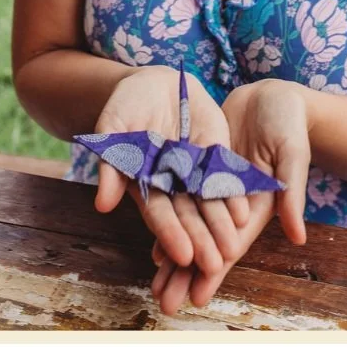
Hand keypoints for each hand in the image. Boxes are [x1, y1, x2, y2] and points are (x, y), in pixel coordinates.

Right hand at [92, 64, 248, 276]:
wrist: (154, 82)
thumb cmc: (126, 106)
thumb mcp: (113, 129)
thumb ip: (111, 165)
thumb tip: (102, 205)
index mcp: (146, 183)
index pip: (159, 214)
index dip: (171, 234)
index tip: (183, 256)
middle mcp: (173, 184)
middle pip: (188, 215)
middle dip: (201, 239)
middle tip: (214, 264)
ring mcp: (195, 170)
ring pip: (210, 202)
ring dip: (221, 225)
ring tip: (233, 247)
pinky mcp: (214, 153)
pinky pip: (226, 175)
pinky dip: (234, 194)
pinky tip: (244, 213)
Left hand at [149, 78, 310, 313]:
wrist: (273, 94)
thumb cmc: (289, 120)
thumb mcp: (292, 153)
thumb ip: (291, 193)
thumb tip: (298, 237)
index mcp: (257, 204)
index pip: (231, 244)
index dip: (214, 270)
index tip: (197, 298)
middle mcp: (234, 201)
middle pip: (206, 242)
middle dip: (187, 272)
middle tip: (164, 302)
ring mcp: (217, 185)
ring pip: (191, 223)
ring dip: (175, 250)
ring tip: (153, 279)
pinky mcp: (204, 166)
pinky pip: (183, 195)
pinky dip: (171, 214)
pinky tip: (154, 232)